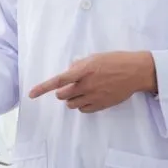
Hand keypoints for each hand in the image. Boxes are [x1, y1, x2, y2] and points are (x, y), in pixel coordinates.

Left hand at [28, 51, 156, 113]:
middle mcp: (86, 85)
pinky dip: (82, 105)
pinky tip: (90, 97)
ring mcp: (94, 96)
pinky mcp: (101, 105)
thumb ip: (80, 64)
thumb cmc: (116, 60)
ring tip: (82, 91)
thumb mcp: (96, 57)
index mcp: (84, 70)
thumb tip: (69, 70)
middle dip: (63, 91)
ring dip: (71, 99)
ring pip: (71, 104)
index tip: (31, 94)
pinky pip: (83, 110)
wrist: (135, 72)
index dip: (43, 88)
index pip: (58, 81)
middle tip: (71, 86)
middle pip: (63, 95)